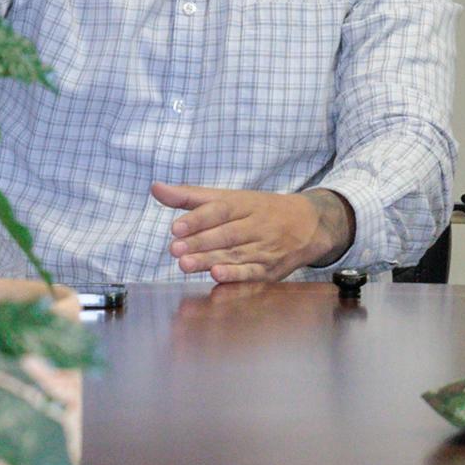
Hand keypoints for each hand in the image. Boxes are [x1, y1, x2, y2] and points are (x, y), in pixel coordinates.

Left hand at [157, 184, 351, 283]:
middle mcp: (255, 225)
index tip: (176, 228)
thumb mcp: (229, 197)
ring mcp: (265, 247)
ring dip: (211, 260)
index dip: (198, 219)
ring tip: (186, 265)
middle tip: (175, 250)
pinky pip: (254, 272)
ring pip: (236, 254)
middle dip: (199, 243)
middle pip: (226, 234)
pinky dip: (237, 275)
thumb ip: (190, 197)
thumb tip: (155, 188)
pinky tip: (219, 276)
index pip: (220, 210)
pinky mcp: (271, 269)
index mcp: (243, 204)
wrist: (309, 224)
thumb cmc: (260, 210)